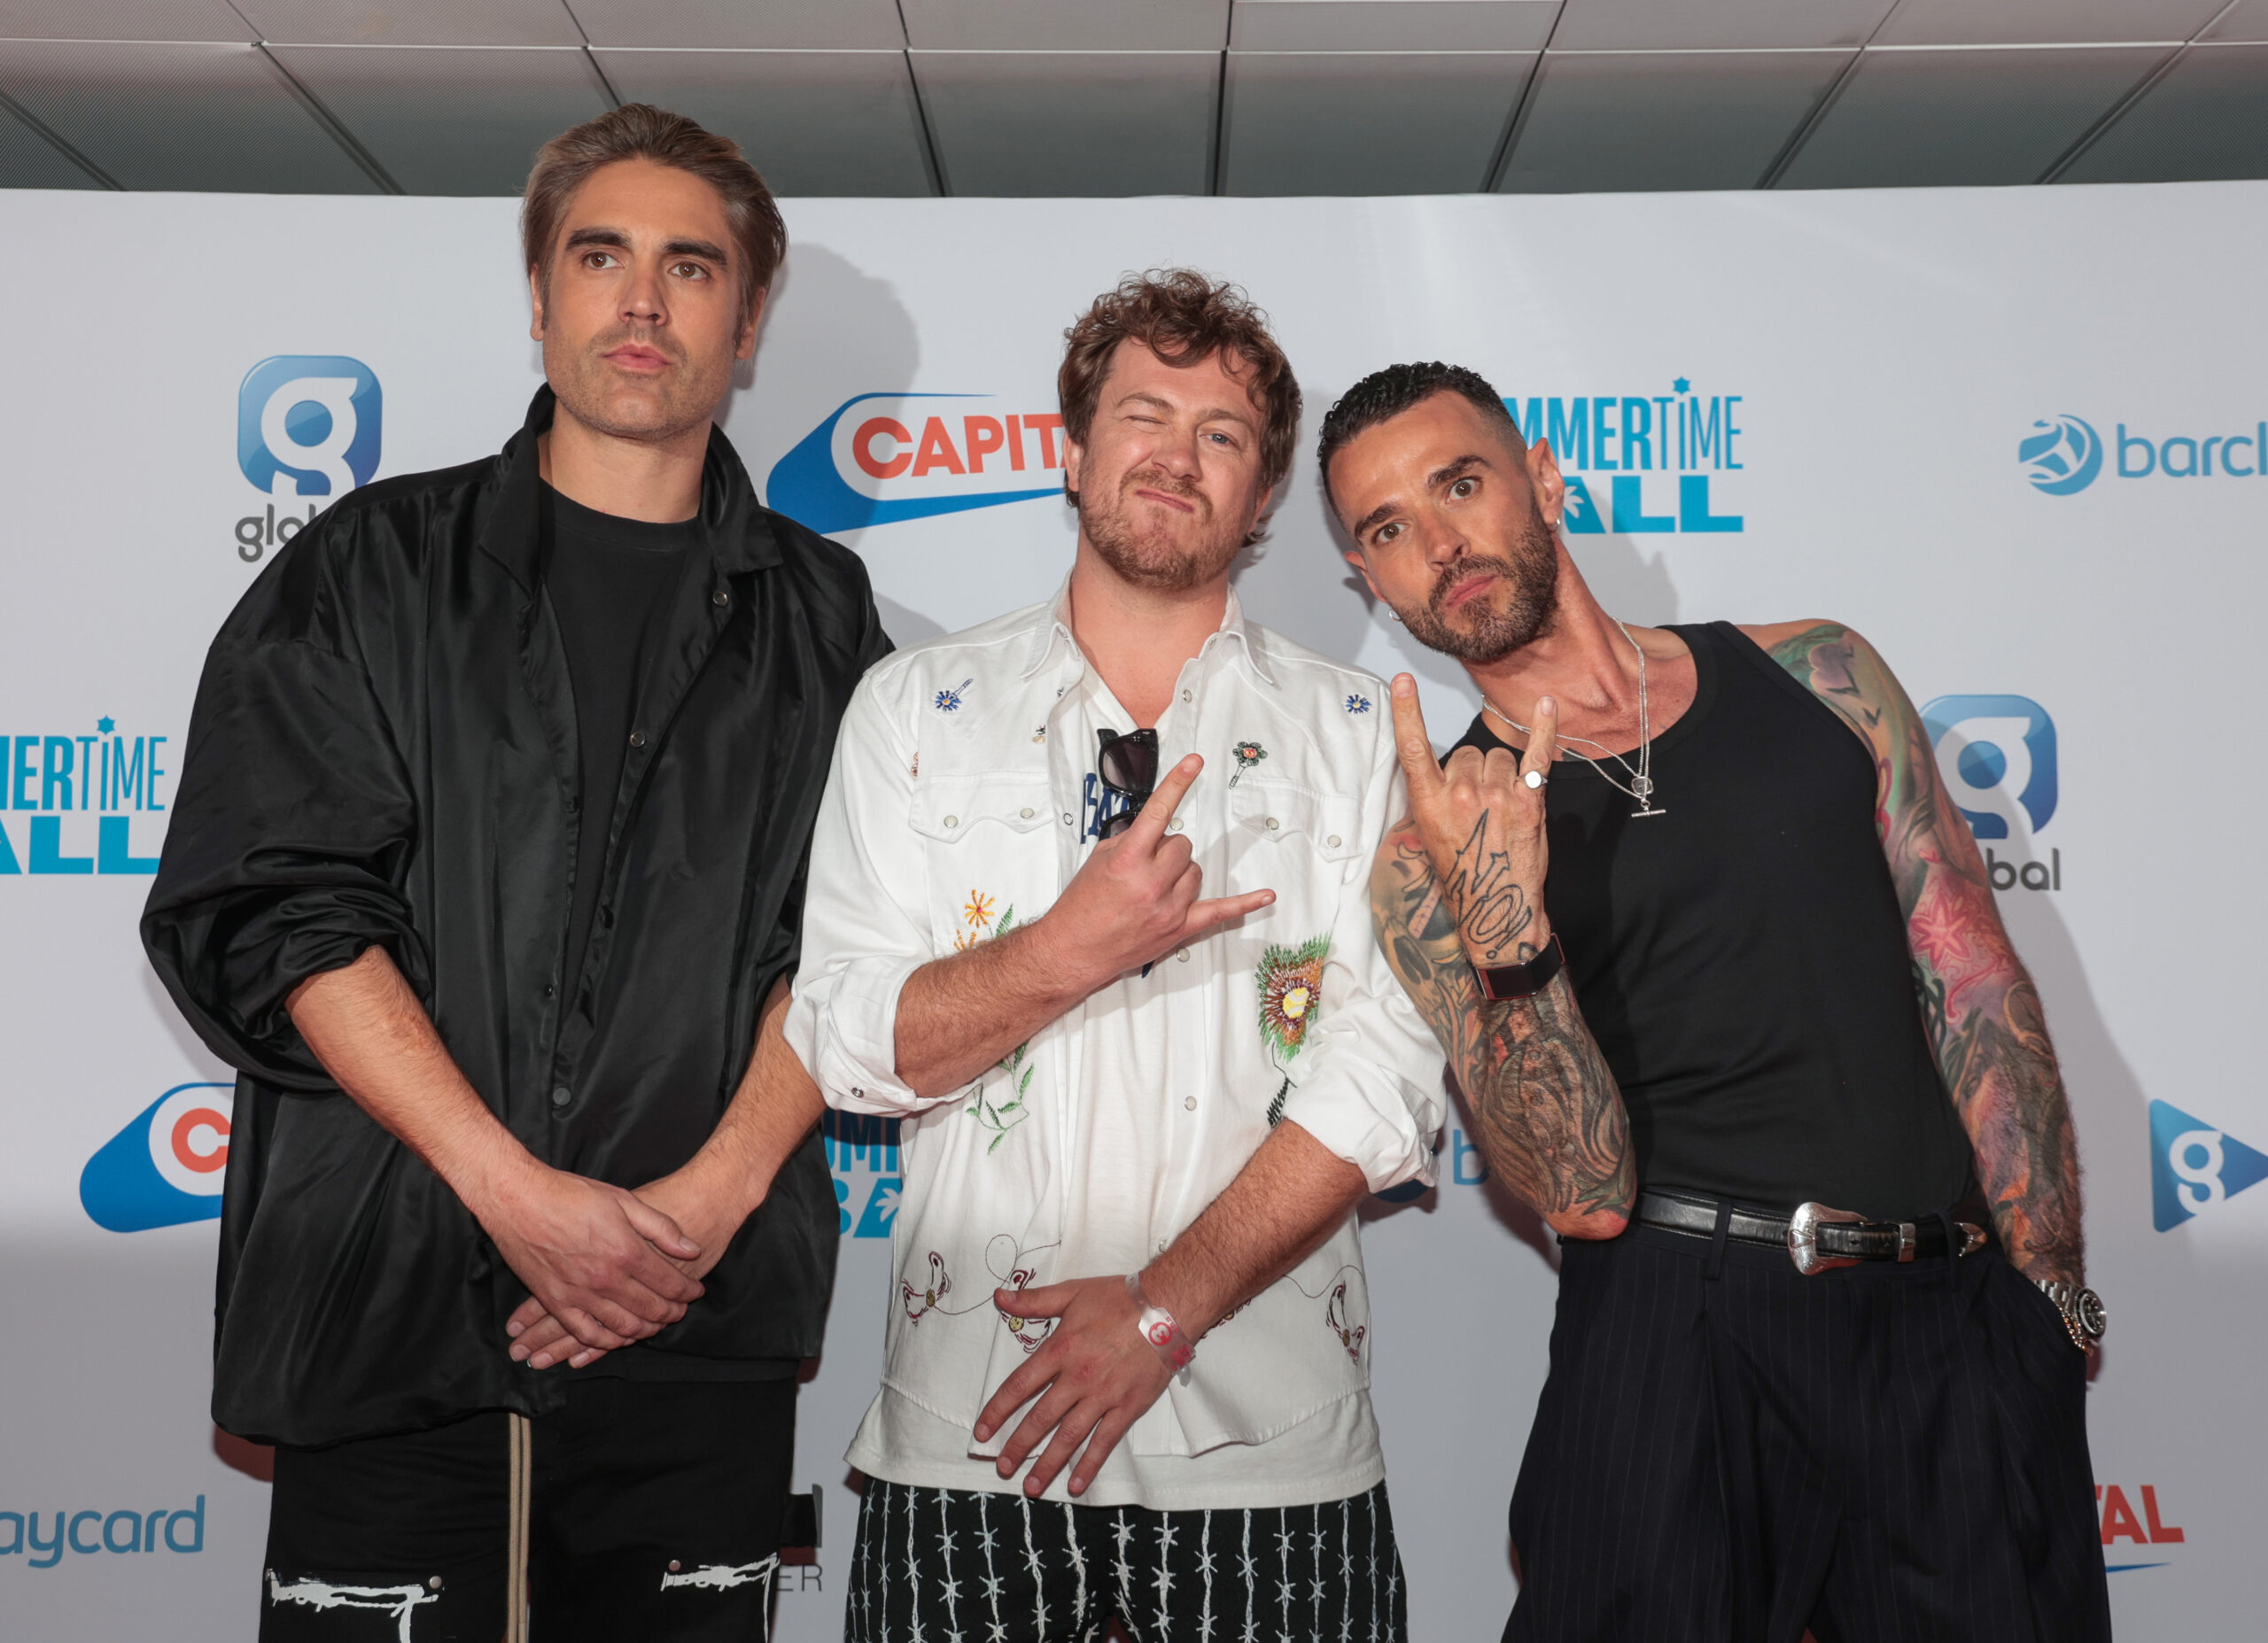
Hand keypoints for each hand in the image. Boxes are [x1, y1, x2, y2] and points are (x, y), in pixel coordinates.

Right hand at [506, 1162, 754, 1368]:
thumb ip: (661, 1228)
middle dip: (672, 1313)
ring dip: (645, 1330)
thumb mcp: (624, 1200)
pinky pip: (586, 1333)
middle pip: (651, 1309)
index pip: (669, 1283)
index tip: (695, 1291)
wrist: (518, 1199)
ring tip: (656, 1324)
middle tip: (681, 1311)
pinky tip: (617, 1337)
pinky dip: (606, 1342)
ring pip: (623, 1327)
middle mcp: (606, 1279)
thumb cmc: (571, 1194)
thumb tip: (692, 1249)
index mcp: (626, 1251)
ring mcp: (580, 1294)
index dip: (687, 1291)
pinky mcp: (556, 1302)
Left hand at [971, 1276, 1174, 1498]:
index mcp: (1060, 1349)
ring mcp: (1103, 1395)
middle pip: (1040, 1418)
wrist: (1167, 1306)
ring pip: (1069, 1436)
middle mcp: (1077, 1377)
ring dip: (1047, 1464)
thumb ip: (1033, 1301)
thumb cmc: (1118, 1298)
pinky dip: (1089, 1465)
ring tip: (1031, 1487)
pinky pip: (1104, 1441)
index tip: (982, 1432)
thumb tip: (1000, 1296)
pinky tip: (1076, 1484)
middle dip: (1018, 1446)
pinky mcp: (1127, 1407)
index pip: (1019, 1386)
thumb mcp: (1072, 1292)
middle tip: (1001, 1467)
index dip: (997, 1410)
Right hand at [1031, 753, 1275, 990]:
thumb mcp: (1098, 861)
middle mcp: (1151, 883)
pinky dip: (1245, 904)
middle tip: (1144, 865)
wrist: (1072, 950)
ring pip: (1195, 871)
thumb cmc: (1081, 906)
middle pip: (1183, 844)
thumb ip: (1130, 841)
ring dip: (1180, 872)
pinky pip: (1221, 913)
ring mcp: (1169, 908)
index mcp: (1127, 860)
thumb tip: (1156, 831)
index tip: (1195, 762)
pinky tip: (1267, 896)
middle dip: (1166, 849)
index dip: (1177, 783)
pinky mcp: (1180, 930)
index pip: (1159, 812)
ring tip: (1153, 886)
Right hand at [1389, 674, 1556, 965]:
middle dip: (1474, 773)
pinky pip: (1538, 755)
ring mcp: (1497, 795)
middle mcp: (1461, 793)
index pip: (1413, 748)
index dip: (1406, 712)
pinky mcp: (1529, 801)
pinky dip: (1545, 728)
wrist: (1495, 909)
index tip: (1403, 681)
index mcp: (1429, 802)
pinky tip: (1547, 704)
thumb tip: (1449, 771)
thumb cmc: (1462, 873)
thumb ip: (1436, 798)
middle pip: (1468, 754)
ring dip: (1502, 775)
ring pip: (1499, 758)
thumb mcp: (1431, 836)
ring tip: (1502, 810)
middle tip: (1479, 809)